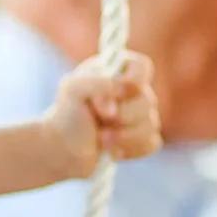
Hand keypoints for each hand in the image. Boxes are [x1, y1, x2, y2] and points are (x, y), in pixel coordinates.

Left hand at [43, 51, 160, 179]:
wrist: (63, 148)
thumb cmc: (68, 113)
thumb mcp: (72, 89)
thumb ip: (96, 81)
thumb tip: (122, 89)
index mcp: (117, 72)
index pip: (142, 67)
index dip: (134, 81)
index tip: (118, 92)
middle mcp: (132, 92)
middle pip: (149, 100)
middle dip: (123, 115)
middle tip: (100, 119)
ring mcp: (140, 116)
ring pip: (152, 125)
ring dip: (124, 135)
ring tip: (101, 138)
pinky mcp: (142, 139)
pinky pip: (152, 143)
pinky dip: (130, 149)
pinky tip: (111, 150)